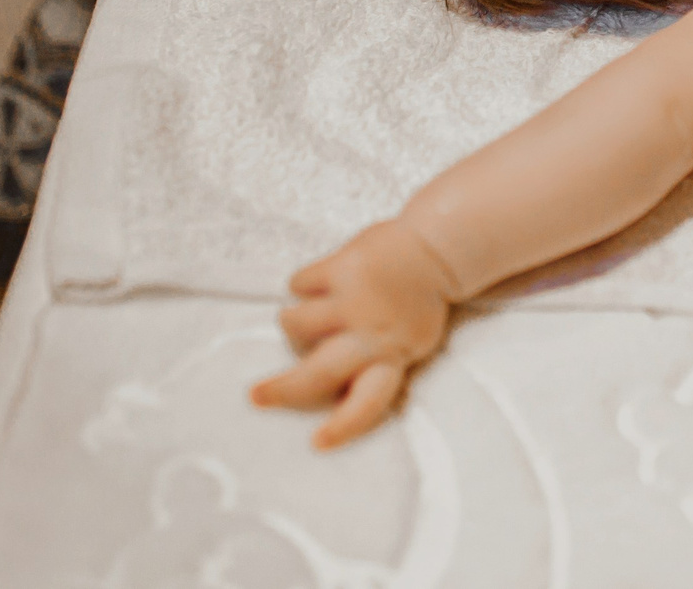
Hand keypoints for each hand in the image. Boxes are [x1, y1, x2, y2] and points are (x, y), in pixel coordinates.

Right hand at [251, 218, 458, 449]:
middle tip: (256, 396)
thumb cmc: (416, 301)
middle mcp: (373, 334)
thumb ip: (377, 363)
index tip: (317, 443)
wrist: (436, 248)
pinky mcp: (341, 268)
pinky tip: (323, 281)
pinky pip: (298, 284)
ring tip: (312, 312)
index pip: (368, 402)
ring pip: (295, 324)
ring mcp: (355, 300)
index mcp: (393, 357)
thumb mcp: (410, 341)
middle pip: (318, 374)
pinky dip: (302, 284)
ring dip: (293, 321)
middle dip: (283, 390)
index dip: (342, 426)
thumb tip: (333, 391)